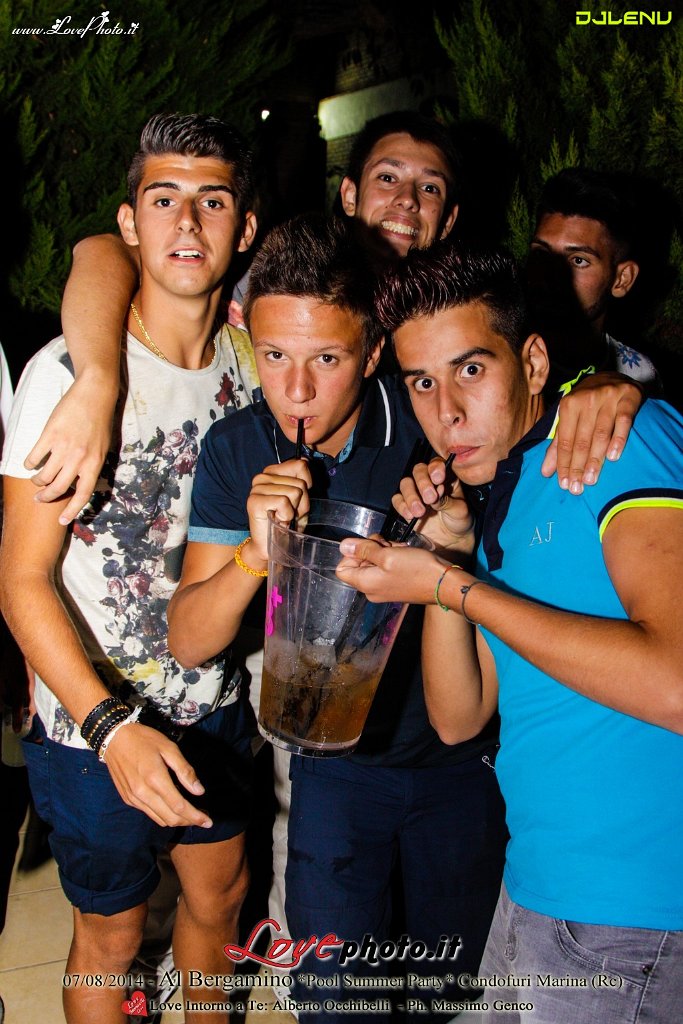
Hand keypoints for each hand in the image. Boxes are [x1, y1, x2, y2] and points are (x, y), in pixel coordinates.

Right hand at [24, 373, 116, 523]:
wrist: (95, 394)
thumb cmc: (101, 421)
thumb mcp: (103, 447)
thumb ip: (92, 465)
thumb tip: (81, 483)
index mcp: (95, 464)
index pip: (83, 494)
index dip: (72, 510)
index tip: (62, 520)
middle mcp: (79, 459)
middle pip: (58, 488)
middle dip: (46, 497)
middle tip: (40, 498)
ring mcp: (64, 447)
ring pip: (44, 475)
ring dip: (37, 481)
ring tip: (36, 479)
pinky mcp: (50, 434)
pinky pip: (35, 456)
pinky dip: (29, 463)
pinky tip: (29, 463)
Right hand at [104, 722, 212, 827]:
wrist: (114, 738)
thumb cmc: (145, 739)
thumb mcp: (169, 748)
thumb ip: (184, 770)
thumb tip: (199, 791)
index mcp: (155, 779)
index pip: (179, 807)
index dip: (196, 817)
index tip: (209, 822)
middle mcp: (143, 793)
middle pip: (170, 818)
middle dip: (189, 821)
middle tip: (203, 817)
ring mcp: (133, 798)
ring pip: (159, 819)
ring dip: (177, 821)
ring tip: (190, 814)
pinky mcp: (128, 799)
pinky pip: (149, 813)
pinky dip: (163, 815)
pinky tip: (171, 806)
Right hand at [246, 458, 311, 561]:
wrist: (269, 545)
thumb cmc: (286, 521)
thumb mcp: (300, 499)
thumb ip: (302, 480)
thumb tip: (305, 461)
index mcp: (273, 472)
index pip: (301, 465)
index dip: (306, 486)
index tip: (297, 501)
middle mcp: (262, 476)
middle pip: (300, 483)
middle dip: (301, 503)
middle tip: (288, 514)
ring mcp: (256, 488)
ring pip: (294, 492)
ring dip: (293, 511)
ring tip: (282, 518)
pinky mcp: (254, 501)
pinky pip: (284, 502)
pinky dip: (286, 516)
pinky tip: (277, 520)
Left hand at [336, 536, 448, 605]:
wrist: (444, 583)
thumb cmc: (417, 569)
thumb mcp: (388, 554)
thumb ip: (364, 550)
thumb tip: (343, 545)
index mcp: (365, 584)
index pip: (342, 568)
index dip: (351, 553)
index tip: (368, 546)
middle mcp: (371, 590)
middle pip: (358, 564)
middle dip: (371, 549)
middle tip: (388, 545)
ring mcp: (384, 588)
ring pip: (374, 563)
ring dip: (385, 551)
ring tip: (400, 549)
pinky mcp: (395, 585)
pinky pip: (386, 568)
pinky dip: (393, 557)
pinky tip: (405, 554)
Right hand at [393, 458, 474, 554]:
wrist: (451, 540)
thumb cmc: (459, 521)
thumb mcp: (460, 511)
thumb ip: (447, 501)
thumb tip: (435, 494)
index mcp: (446, 478)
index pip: (437, 464)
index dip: (435, 468)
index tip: (438, 479)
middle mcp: (429, 482)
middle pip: (419, 471)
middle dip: (423, 483)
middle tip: (430, 499)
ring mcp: (416, 493)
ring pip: (406, 483)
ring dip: (411, 496)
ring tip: (420, 511)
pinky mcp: (406, 505)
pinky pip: (397, 500)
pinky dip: (402, 506)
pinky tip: (410, 515)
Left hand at [542, 373, 642, 493]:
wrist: (614, 377)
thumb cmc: (588, 403)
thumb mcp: (569, 419)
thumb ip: (558, 445)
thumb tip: (546, 472)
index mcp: (568, 405)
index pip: (564, 440)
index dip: (563, 463)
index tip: (564, 484)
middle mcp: (587, 400)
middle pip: (581, 440)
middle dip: (578, 466)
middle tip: (577, 488)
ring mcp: (608, 398)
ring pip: (600, 434)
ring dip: (595, 459)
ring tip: (591, 480)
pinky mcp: (629, 398)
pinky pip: (623, 422)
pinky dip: (618, 440)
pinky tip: (614, 457)